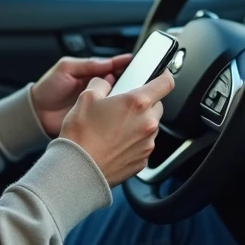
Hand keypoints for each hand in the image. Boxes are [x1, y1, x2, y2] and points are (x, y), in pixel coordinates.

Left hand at [30, 54, 133, 137]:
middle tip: (140, 82)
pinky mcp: (97, 119)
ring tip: (134, 98)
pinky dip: (118, 114)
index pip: (114, 66)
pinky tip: (124, 114)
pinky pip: (111, 116)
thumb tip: (108, 62)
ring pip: (119, 100)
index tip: (137, 63)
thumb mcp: (65, 70)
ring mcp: (99, 104)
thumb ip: (86, 65)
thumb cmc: (48, 89)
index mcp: (92, 72)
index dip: (126, 64)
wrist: (36, 114)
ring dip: (125, 99)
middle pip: (121, 83)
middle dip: (131, 82)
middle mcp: (98, 88)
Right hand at [58, 71, 174, 186]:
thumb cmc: (81, 136)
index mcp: (136, 103)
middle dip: (144, 103)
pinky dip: (134, 141)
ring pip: (150, 126)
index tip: (160, 75)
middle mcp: (147, 123)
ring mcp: (147, 144)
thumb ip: (101, 84)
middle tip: (123, 106)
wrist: (79, 169)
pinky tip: (115, 142)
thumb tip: (105, 82)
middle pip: (157, 105)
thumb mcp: (86, 98)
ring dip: (138, 122)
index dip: (163, 75)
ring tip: (114, 127)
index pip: (165, 83)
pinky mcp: (143, 160)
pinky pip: (144, 144)